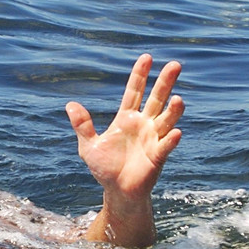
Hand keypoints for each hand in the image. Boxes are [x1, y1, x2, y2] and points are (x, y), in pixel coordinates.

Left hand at [66, 54, 183, 246]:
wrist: (117, 192)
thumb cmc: (105, 168)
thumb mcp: (88, 146)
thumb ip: (82, 125)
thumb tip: (70, 105)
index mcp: (126, 118)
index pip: (135, 91)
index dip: (140, 75)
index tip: (147, 57)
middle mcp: (143, 125)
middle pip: (157, 99)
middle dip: (165, 82)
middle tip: (175, 65)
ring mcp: (153, 139)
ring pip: (166, 120)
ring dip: (173, 110)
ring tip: (178, 98)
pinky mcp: (157, 157)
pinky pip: (166, 146)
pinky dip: (171, 139)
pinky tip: (176, 132)